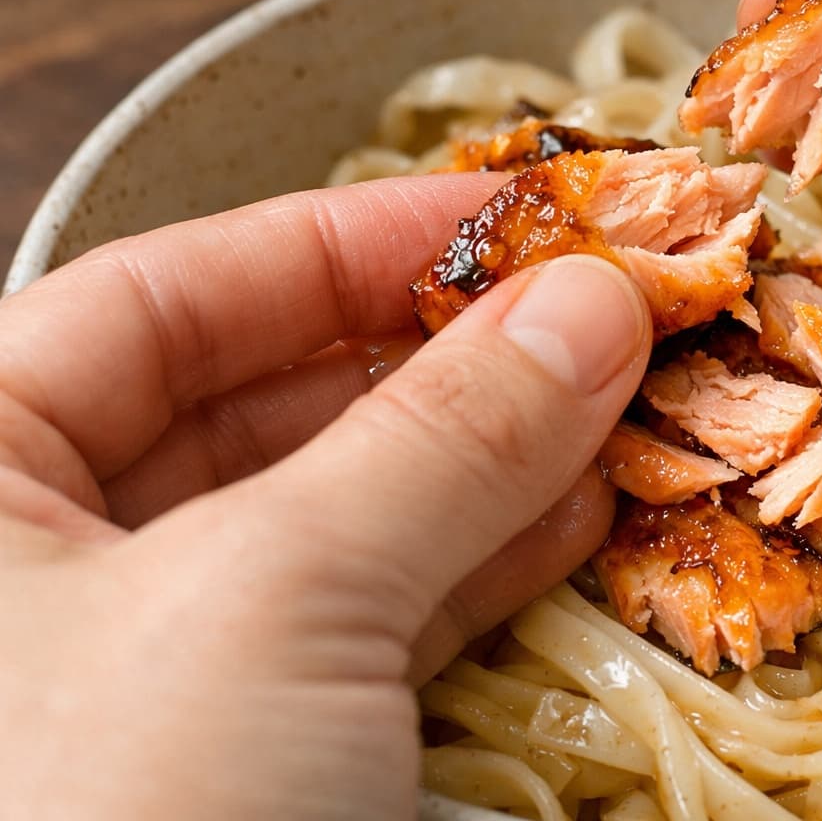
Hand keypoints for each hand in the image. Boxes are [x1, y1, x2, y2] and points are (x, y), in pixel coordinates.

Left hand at [0, 176, 649, 818]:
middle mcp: (43, 566)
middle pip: (263, 403)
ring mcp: (153, 672)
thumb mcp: (274, 597)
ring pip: (338, 519)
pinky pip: (371, 626)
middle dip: (441, 356)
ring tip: (610, 405)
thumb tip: (595, 306)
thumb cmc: (116, 812)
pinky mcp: (254, 761)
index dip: (343, 240)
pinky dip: (478, 569)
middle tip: (588, 315)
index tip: (504, 215)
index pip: (159, 299)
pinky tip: (574, 517)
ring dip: (487, 461)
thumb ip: (441, 440)